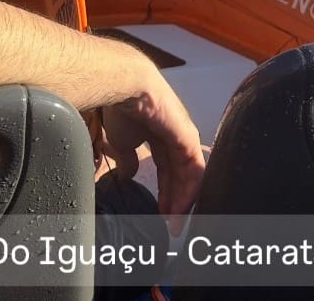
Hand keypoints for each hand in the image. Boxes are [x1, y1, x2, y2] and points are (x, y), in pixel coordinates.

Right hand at [99, 72, 205, 234]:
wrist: (126, 87)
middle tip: (170, 226)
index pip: (167, 168)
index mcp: (159, 134)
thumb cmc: (121, 110)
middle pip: (179, 174)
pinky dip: (188, 191)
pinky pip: (193, 170)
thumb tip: (128, 175)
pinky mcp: (188, 138)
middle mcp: (175, 136)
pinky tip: (179, 207)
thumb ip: (128, 159)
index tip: (158, 213)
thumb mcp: (122, 141)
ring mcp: (184, 136)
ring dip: (182, 201)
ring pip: (188, 175)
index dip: (164, 192)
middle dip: (175, 201)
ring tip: (174, 222)